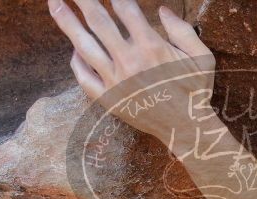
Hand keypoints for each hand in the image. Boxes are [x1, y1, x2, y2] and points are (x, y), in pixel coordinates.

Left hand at [49, 0, 216, 140]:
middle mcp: (129, 60)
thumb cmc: (195, 91)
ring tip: (54, 3)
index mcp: (151, 46)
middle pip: (98, 20)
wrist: (185, 128)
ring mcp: (114, 80)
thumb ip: (183, 30)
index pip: (124, 9)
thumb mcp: (202, 57)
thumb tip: (162, 9)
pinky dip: (75, 60)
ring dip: (66, 21)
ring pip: (83, 45)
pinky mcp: (107, 98)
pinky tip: (73, 48)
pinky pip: (83, 76)